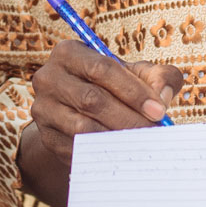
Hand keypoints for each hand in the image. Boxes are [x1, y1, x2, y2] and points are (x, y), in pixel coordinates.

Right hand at [28, 40, 183, 170]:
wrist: (80, 111)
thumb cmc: (113, 86)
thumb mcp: (136, 74)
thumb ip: (158, 77)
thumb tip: (162, 96)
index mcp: (69, 52)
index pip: (101, 68)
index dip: (133, 90)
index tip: (158, 110)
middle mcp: (49, 77)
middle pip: (91, 99)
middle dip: (128, 118)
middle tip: (155, 132)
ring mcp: (43, 109)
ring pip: (83, 128)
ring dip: (117, 138)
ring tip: (143, 143)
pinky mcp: (47, 137)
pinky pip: (77, 149)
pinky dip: (103, 153)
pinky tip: (124, 154)